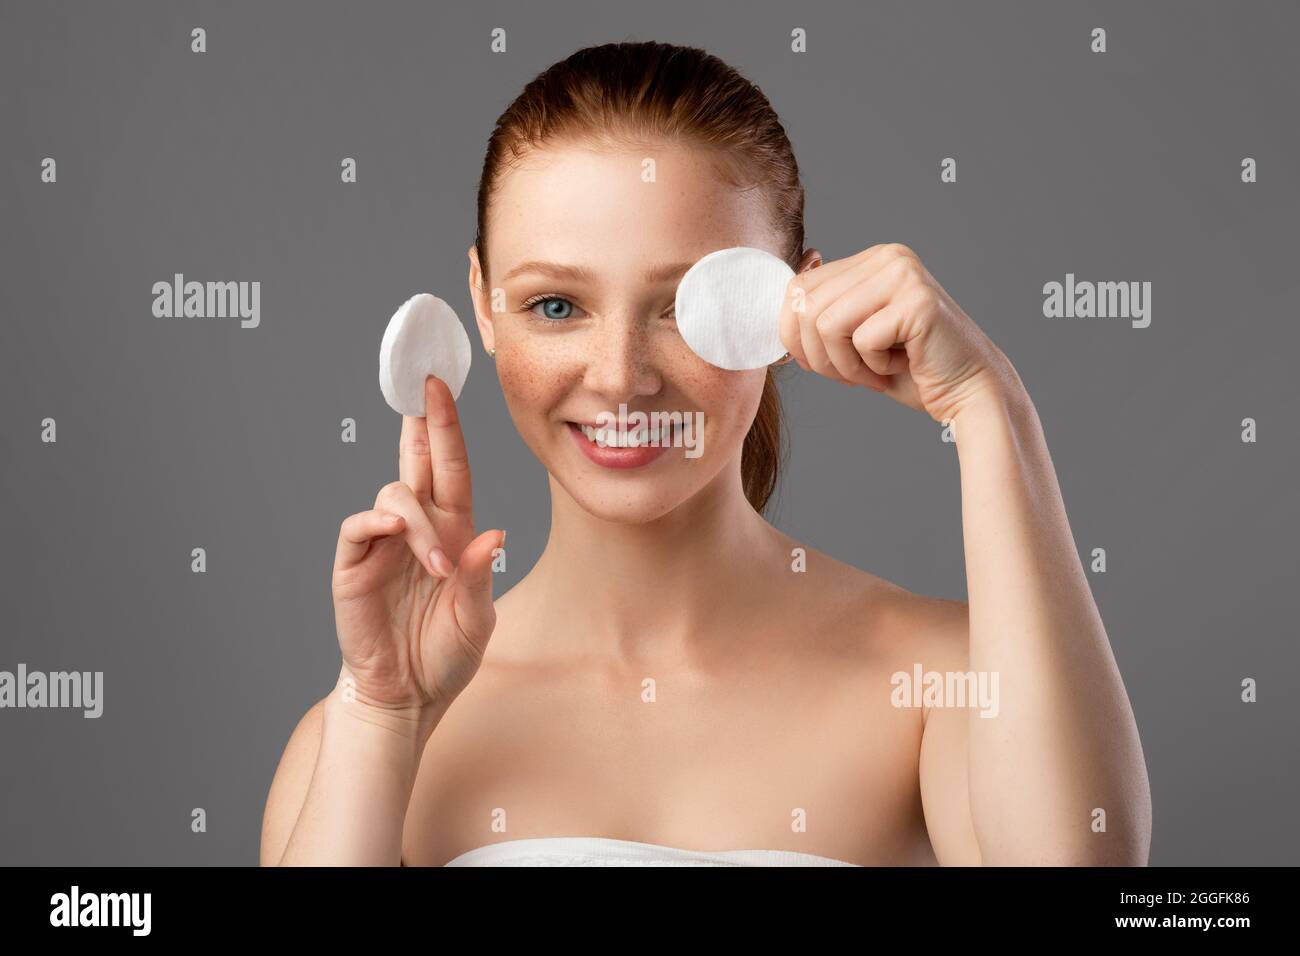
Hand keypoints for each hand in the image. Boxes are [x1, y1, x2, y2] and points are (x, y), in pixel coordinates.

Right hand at [329, 374, 503, 723]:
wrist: (406, 697)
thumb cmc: (445, 657)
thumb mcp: (478, 619)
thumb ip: (481, 577)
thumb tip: (494, 533)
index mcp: (453, 533)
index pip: (451, 469)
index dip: (448, 428)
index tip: (442, 387)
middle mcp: (418, 530)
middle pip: (418, 462)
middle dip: (422, 422)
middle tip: (424, 386)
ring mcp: (383, 545)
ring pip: (394, 495)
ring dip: (420, 523)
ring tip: (436, 568)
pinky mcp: (354, 565)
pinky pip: (358, 527)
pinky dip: (378, 523)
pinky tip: (396, 533)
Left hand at [778, 243, 1021, 423]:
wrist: (968, 392)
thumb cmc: (909, 371)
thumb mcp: (853, 337)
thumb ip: (821, 316)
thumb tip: (779, 309)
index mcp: (871, 259)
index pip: (798, 287)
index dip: (793, 334)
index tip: (817, 364)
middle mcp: (887, 256)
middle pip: (805, 305)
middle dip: (816, 355)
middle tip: (849, 376)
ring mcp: (904, 274)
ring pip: (826, 323)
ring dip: (843, 364)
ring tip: (874, 373)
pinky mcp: (917, 301)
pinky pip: (860, 340)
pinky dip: (872, 367)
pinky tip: (900, 367)